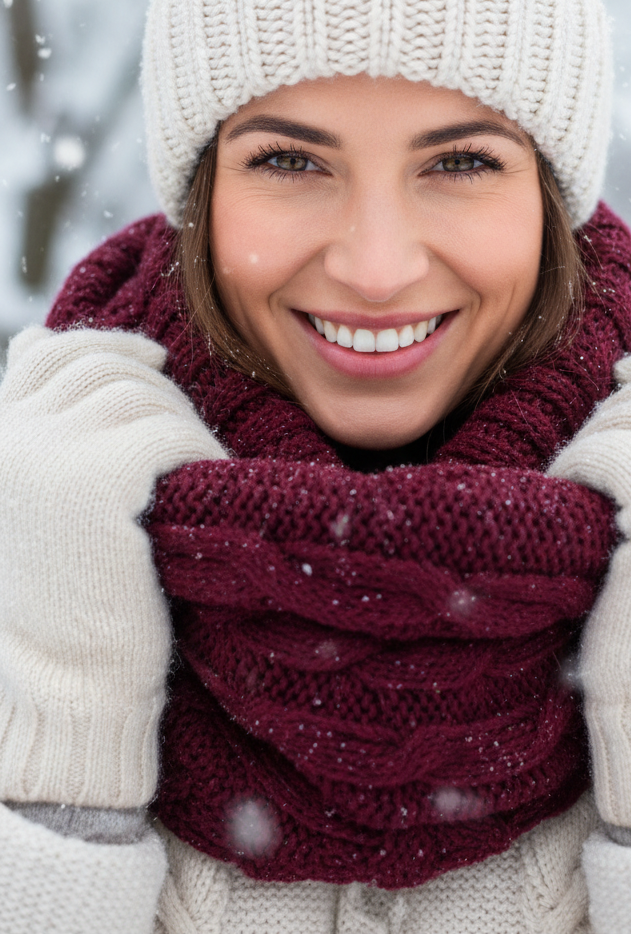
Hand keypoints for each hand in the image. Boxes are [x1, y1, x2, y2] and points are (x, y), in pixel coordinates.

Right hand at [0, 326, 226, 808]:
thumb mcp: (33, 501)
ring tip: (198, 464)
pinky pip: (168, 432)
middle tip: (185, 431)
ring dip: (181, 421)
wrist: (60, 693)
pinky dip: (198, 447)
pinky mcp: (95, 479)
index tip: (154, 357)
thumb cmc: (60, 605)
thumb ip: (39, 428)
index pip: (46, 355)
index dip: (106, 344)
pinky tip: (210, 476)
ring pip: (141, 395)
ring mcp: (46, 454)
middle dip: (156, 385)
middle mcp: (8, 439)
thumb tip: (39, 337)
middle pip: (102, 368)